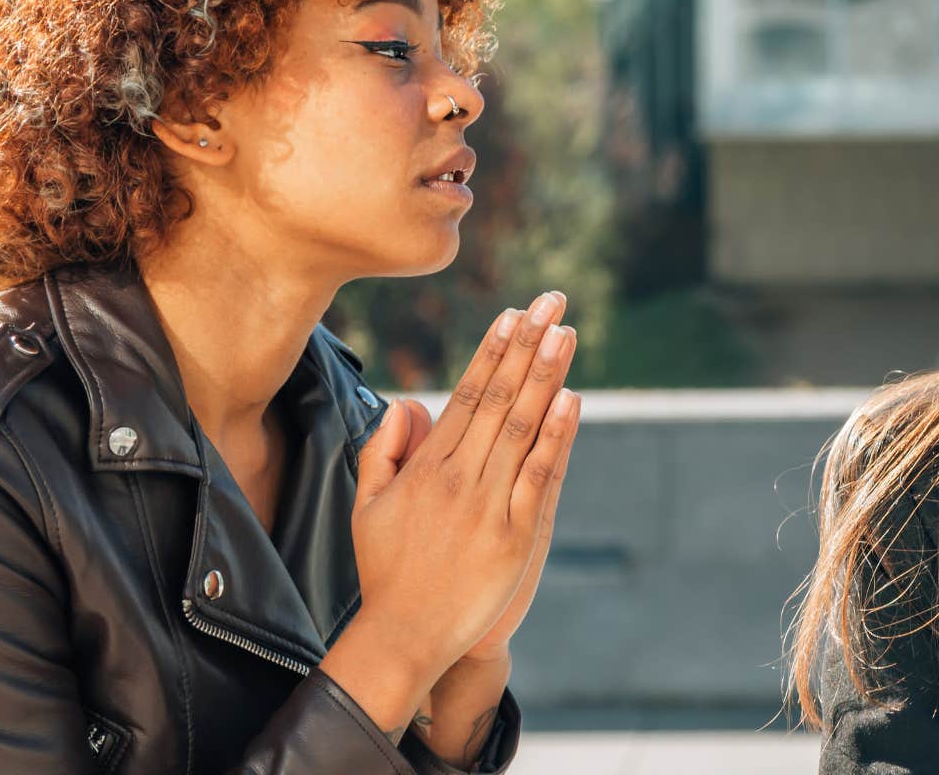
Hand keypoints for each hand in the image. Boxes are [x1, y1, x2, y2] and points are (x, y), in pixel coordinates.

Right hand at [389, 292, 580, 665]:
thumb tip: (405, 404)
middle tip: (552, 301)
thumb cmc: (387, 570)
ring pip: (522, 427)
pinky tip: (571, 400)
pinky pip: (539, 475)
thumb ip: (383, 450)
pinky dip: (557, 436)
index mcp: (426, 466)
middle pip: (498, 398)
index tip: (513, 313)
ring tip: (566, 332)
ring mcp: (488, 504)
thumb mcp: (367, 505)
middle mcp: (458, 477)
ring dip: (546, 375)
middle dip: (527, 345)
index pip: (466, 394)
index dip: (492, 350)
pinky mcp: (515, 535)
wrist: (404, 635)